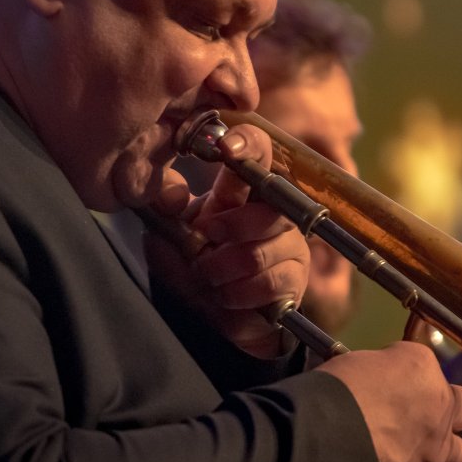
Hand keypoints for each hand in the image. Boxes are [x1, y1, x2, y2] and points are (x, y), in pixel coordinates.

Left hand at [144, 124, 309, 356]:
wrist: (205, 315)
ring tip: (209, 278)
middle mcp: (272, 212)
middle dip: (228, 230)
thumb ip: (165, 212)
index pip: (258, 153)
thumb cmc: (190, 265)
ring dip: (223, 271)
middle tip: (201, 248)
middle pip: (267, 208)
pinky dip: (237, 294)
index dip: (249, 145)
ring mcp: (289, 245)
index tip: (227, 148)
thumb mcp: (166, 236)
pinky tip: (226, 296)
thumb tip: (171, 195)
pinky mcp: (295, 279)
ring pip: (260, 252)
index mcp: (241, 193)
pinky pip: (269, 283)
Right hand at [318, 342, 461, 461]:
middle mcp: (438, 406)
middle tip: (428, 413)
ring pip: (460, 455)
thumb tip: (379, 381)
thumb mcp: (355, 362)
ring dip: (444, 451)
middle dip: (452, 410)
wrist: (325, 438)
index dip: (412, 375)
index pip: (427, 364)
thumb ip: (381, 371)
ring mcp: (434, 449)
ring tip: (421, 452)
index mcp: (420, 367)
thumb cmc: (332, 392)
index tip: (395, 380)